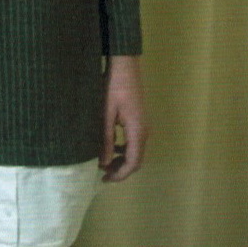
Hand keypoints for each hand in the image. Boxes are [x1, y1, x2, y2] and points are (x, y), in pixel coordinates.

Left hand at [99, 55, 149, 181]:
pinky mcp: (139, 121)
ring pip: (136, 152)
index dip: (120, 175)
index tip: (105, 179)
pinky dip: (124, 149)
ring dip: (122, 160)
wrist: (125, 66)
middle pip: (137, 160)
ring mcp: (143, 126)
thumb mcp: (105, 115)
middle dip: (121, 170)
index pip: (133, 162)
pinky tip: (110, 147)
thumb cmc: (113, 88)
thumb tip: (104, 163)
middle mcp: (144, 131)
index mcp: (137, 131)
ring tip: (104, 163)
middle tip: (103, 174)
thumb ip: (106, 140)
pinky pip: (134, 142)